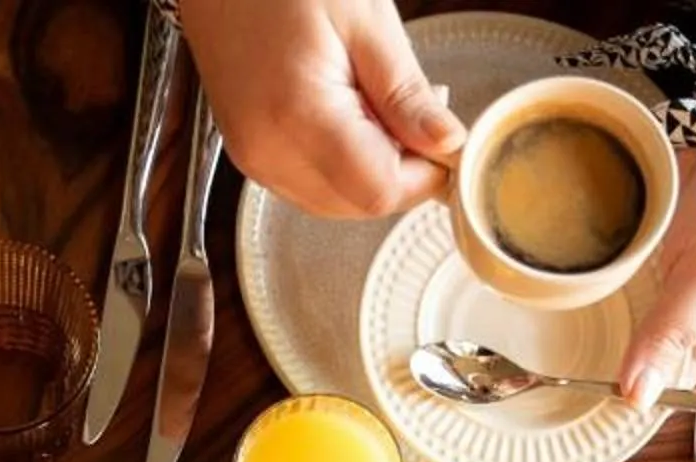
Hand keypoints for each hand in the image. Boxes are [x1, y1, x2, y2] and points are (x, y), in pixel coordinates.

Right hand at [182, 0, 463, 217]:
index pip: (378, 190)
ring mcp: (254, 159)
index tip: (445, 144)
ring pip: (335, 203)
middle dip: (400, 174)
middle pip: (357, 205)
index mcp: (298, 117)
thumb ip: (405, 93)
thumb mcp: (365, 22)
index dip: (424, 176)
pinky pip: (308, 186)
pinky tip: (348, 118)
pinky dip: (341, 168)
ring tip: (376, 107)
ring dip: (371, 172)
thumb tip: (446, 144)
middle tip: (414, 117)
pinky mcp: (249, 154)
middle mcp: (268, 153)